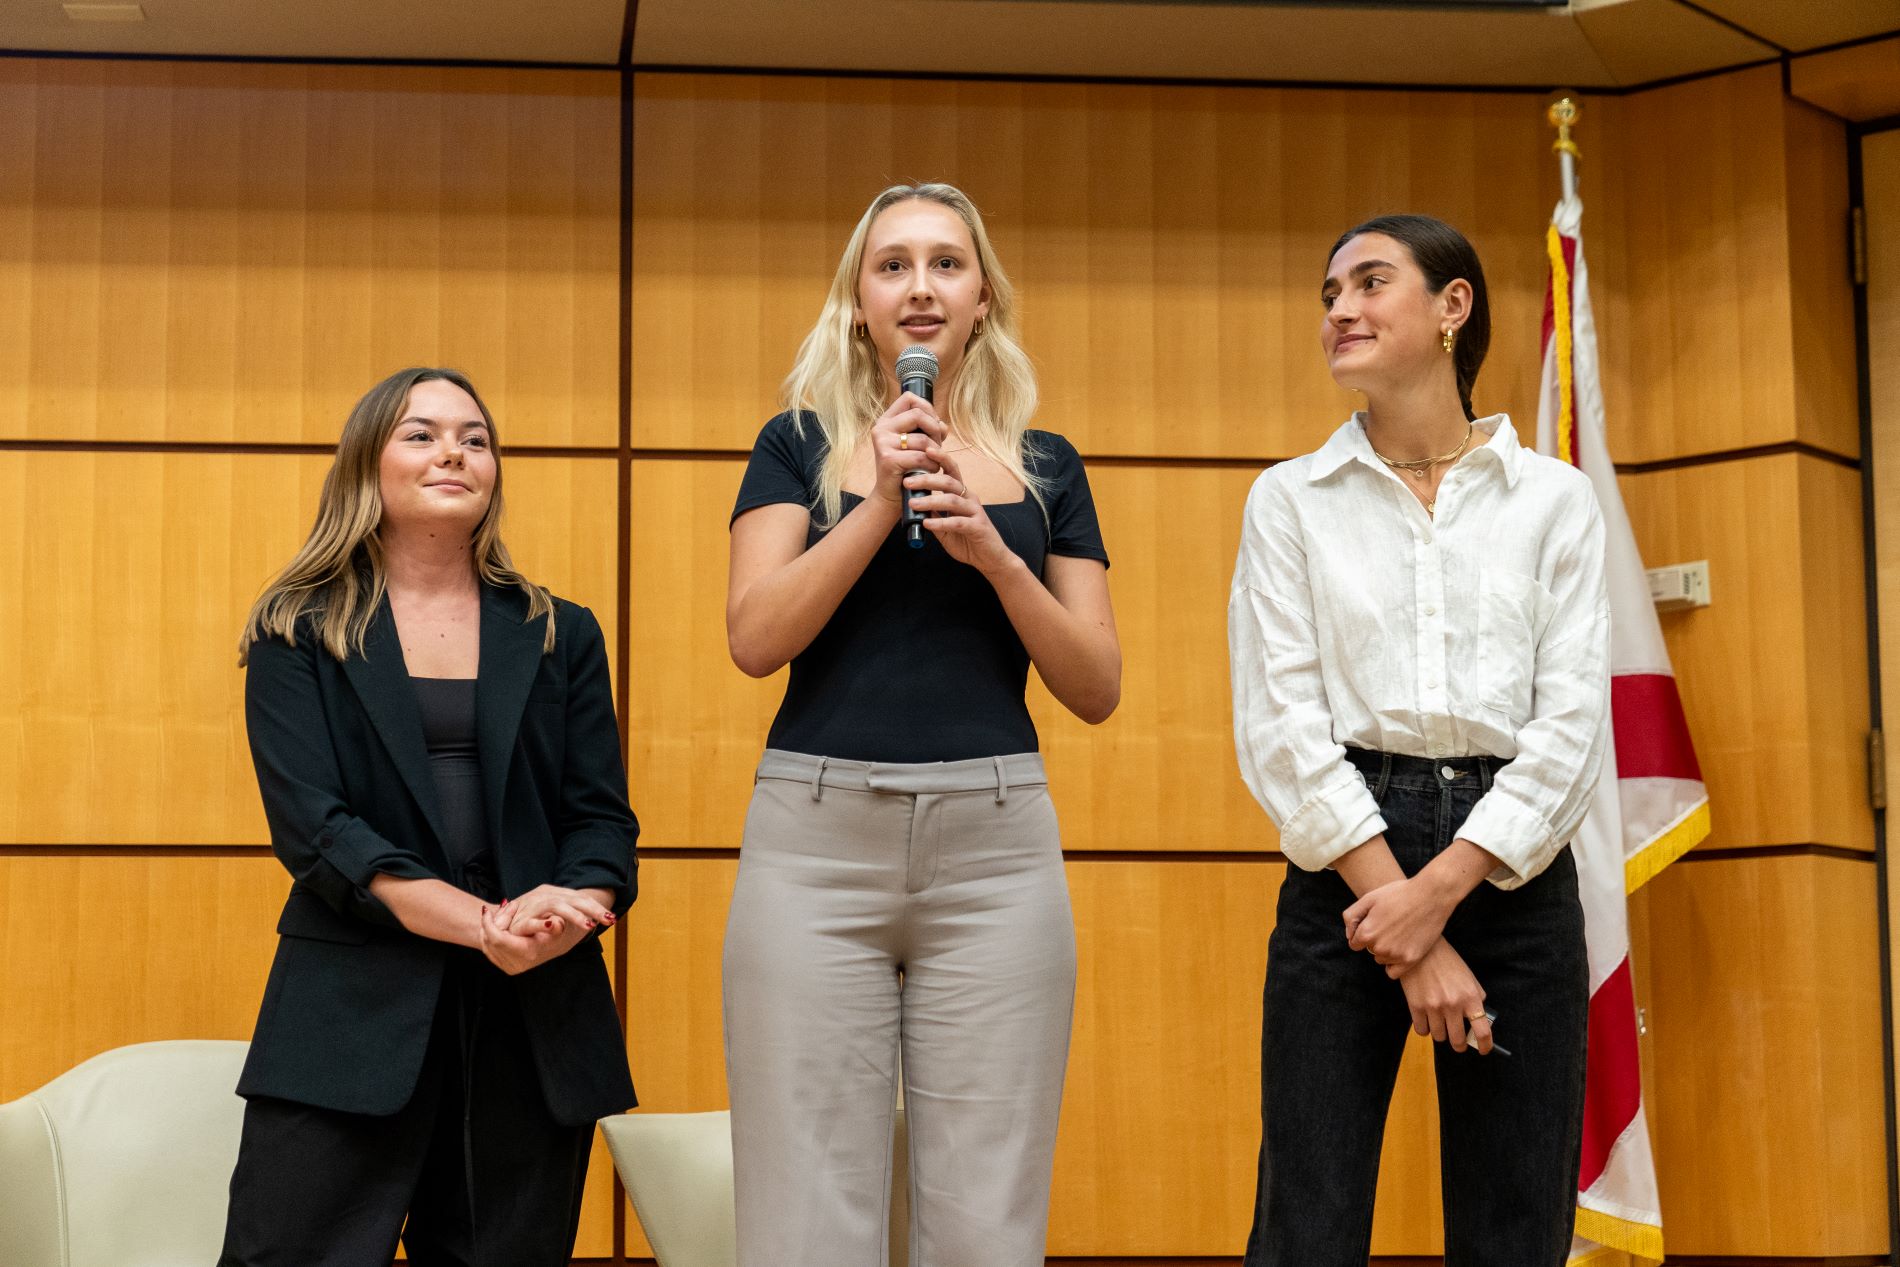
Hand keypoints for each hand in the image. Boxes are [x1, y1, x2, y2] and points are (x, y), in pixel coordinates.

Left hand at [479, 899, 587, 975]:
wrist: (561, 940)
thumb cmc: (558, 925)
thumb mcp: (557, 920)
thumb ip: (552, 924)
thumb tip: (552, 925)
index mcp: (529, 952)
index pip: (497, 938)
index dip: (489, 923)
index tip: (487, 910)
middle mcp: (519, 964)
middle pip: (489, 941)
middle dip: (489, 923)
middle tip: (496, 909)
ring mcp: (513, 968)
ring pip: (487, 945)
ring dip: (488, 929)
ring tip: (499, 915)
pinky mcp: (509, 967)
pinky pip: (489, 951)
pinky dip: (489, 937)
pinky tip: (497, 926)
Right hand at [504, 884, 615, 937]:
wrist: (497, 922)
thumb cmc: (529, 922)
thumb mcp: (553, 921)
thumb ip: (568, 921)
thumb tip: (592, 922)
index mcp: (556, 895)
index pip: (580, 899)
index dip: (596, 908)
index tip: (612, 919)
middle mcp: (545, 896)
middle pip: (573, 899)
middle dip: (593, 910)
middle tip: (608, 920)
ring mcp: (532, 904)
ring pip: (556, 905)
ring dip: (574, 915)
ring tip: (589, 926)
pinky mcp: (519, 920)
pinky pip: (532, 920)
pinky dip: (542, 923)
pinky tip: (555, 926)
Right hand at [870, 392, 947, 506]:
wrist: (891, 495)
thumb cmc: (907, 467)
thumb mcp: (916, 443)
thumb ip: (928, 428)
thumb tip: (942, 425)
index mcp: (886, 420)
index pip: (909, 398)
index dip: (927, 408)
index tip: (933, 424)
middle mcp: (881, 428)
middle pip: (919, 415)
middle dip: (935, 430)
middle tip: (938, 445)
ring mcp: (882, 443)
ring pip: (923, 439)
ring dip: (936, 452)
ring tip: (934, 461)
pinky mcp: (888, 459)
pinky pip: (921, 457)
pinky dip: (932, 465)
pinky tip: (930, 470)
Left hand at [907, 448, 1014, 574]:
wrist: (990, 558)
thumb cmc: (968, 539)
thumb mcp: (945, 525)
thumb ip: (934, 513)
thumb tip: (914, 503)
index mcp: (962, 494)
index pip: (951, 470)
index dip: (940, 458)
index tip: (923, 450)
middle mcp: (969, 498)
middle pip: (948, 481)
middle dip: (927, 479)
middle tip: (907, 482)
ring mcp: (975, 512)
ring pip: (952, 500)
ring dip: (931, 501)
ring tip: (912, 504)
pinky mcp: (978, 527)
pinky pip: (958, 522)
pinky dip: (941, 522)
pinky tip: (928, 524)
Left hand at [1343, 874, 1457, 976]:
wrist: (1431, 896)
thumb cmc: (1399, 894)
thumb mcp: (1369, 898)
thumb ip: (1352, 916)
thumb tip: (1350, 936)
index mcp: (1367, 932)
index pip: (1355, 944)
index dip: (1363, 933)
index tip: (1375, 925)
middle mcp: (1379, 947)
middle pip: (1370, 951)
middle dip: (1376, 940)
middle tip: (1391, 925)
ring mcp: (1395, 955)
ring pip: (1382, 959)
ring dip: (1387, 951)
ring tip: (1400, 933)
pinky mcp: (1411, 960)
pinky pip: (1393, 973)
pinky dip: (1395, 965)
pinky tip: (1402, 950)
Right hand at [1397, 939, 1493, 1055]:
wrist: (1421, 949)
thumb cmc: (1447, 961)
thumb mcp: (1468, 977)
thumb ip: (1476, 997)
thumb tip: (1481, 1019)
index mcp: (1471, 997)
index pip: (1482, 1031)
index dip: (1485, 1045)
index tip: (1484, 1050)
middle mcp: (1453, 1005)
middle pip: (1458, 1041)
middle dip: (1459, 1044)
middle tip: (1458, 1042)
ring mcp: (1433, 1007)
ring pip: (1439, 1037)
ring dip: (1441, 1034)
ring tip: (1440, 1023)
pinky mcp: (1415, 1006)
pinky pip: (1421, 1031)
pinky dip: (1425, 1029)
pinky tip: (1426, 1019)